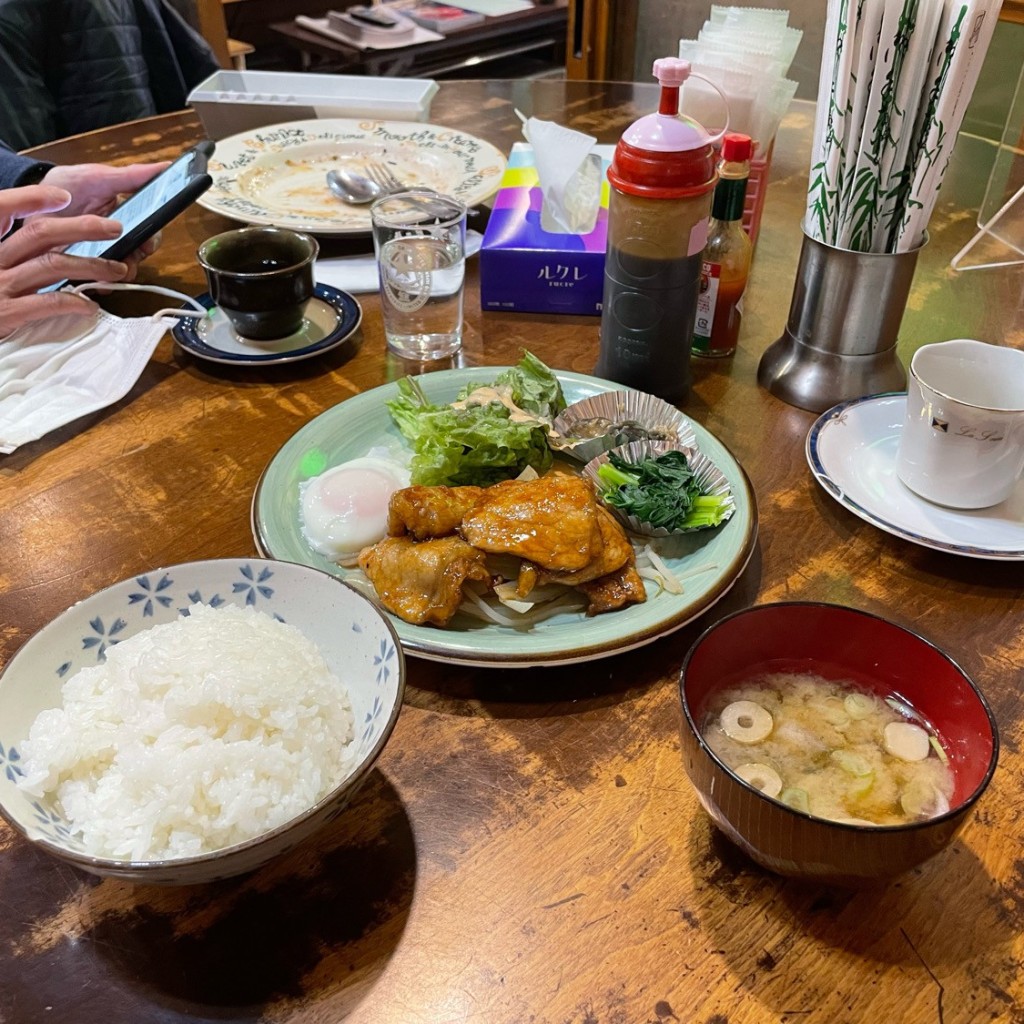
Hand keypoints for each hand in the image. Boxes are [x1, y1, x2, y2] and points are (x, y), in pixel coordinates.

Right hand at [0, 185, 130, 338]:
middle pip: (39, 233)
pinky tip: (91, 306)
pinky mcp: (7, 313)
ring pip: (51, 265)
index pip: (2, 209)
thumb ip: (20, 256)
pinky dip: (74, 302)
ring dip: (91, 265)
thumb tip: (58, 245)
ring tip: (119, 270)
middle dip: (81, 227)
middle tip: (115, 228)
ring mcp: (0, 286)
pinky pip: (47, 302)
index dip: (31, 198)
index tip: (63, 195)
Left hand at [37, 162, 169, 274]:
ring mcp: (99, 254)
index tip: (147, 243)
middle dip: (134, 261)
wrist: (30, 201)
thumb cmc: (66, 186)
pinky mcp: (81, 267)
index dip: (151, 240)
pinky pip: (96, 281)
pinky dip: (98, 283)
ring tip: (110, 274)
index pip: (149, 233)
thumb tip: (164, 166)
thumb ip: (130, 176)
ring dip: (119, 274)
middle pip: (137, 255)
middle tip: (127, 262)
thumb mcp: (97, 177)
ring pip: (120, 271)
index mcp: (125, 217)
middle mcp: (116, 238)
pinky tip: (94, 280)